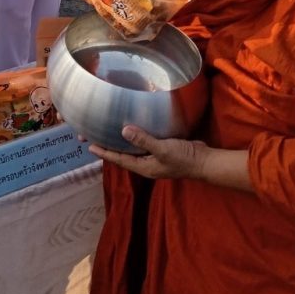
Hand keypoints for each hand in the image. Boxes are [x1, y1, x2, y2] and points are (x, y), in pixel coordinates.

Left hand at [89, 125, 209, 179]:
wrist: (204, 161)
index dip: (105, 153)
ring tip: (107, 130)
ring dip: (121, 140)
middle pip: (123, 154)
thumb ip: (144, 140)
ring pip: (132, 148)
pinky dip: (136, 135)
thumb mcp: (162, 149)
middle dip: (109, 146)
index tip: (90, 146)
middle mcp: (146, 163)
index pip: (119, 160)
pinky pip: (143, 142)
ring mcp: (154, 156)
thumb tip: (123, 130)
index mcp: (144, 167)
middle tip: (94, 136)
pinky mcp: (161, 148)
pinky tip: (132, 126)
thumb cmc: (183, 158)